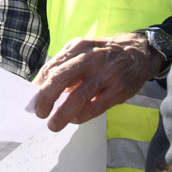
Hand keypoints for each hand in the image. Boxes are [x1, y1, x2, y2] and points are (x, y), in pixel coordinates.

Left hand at [31, 33, 161, 131]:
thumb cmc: (104, 54)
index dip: (38, 86)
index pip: (51, 67)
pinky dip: (80, 116)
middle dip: (45, 99)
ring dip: (61, 114)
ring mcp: (105, 75)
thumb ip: (63, 65)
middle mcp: (90, 59)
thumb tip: (40, 88)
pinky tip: (74, 119)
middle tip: (39, 113)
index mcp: (78, 47)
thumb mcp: (83, 50)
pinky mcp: (117, 91)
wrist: (139, 52)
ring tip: (53, 124)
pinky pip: (94, 108)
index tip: (32, 101)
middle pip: (60, 79)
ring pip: (77, 97)